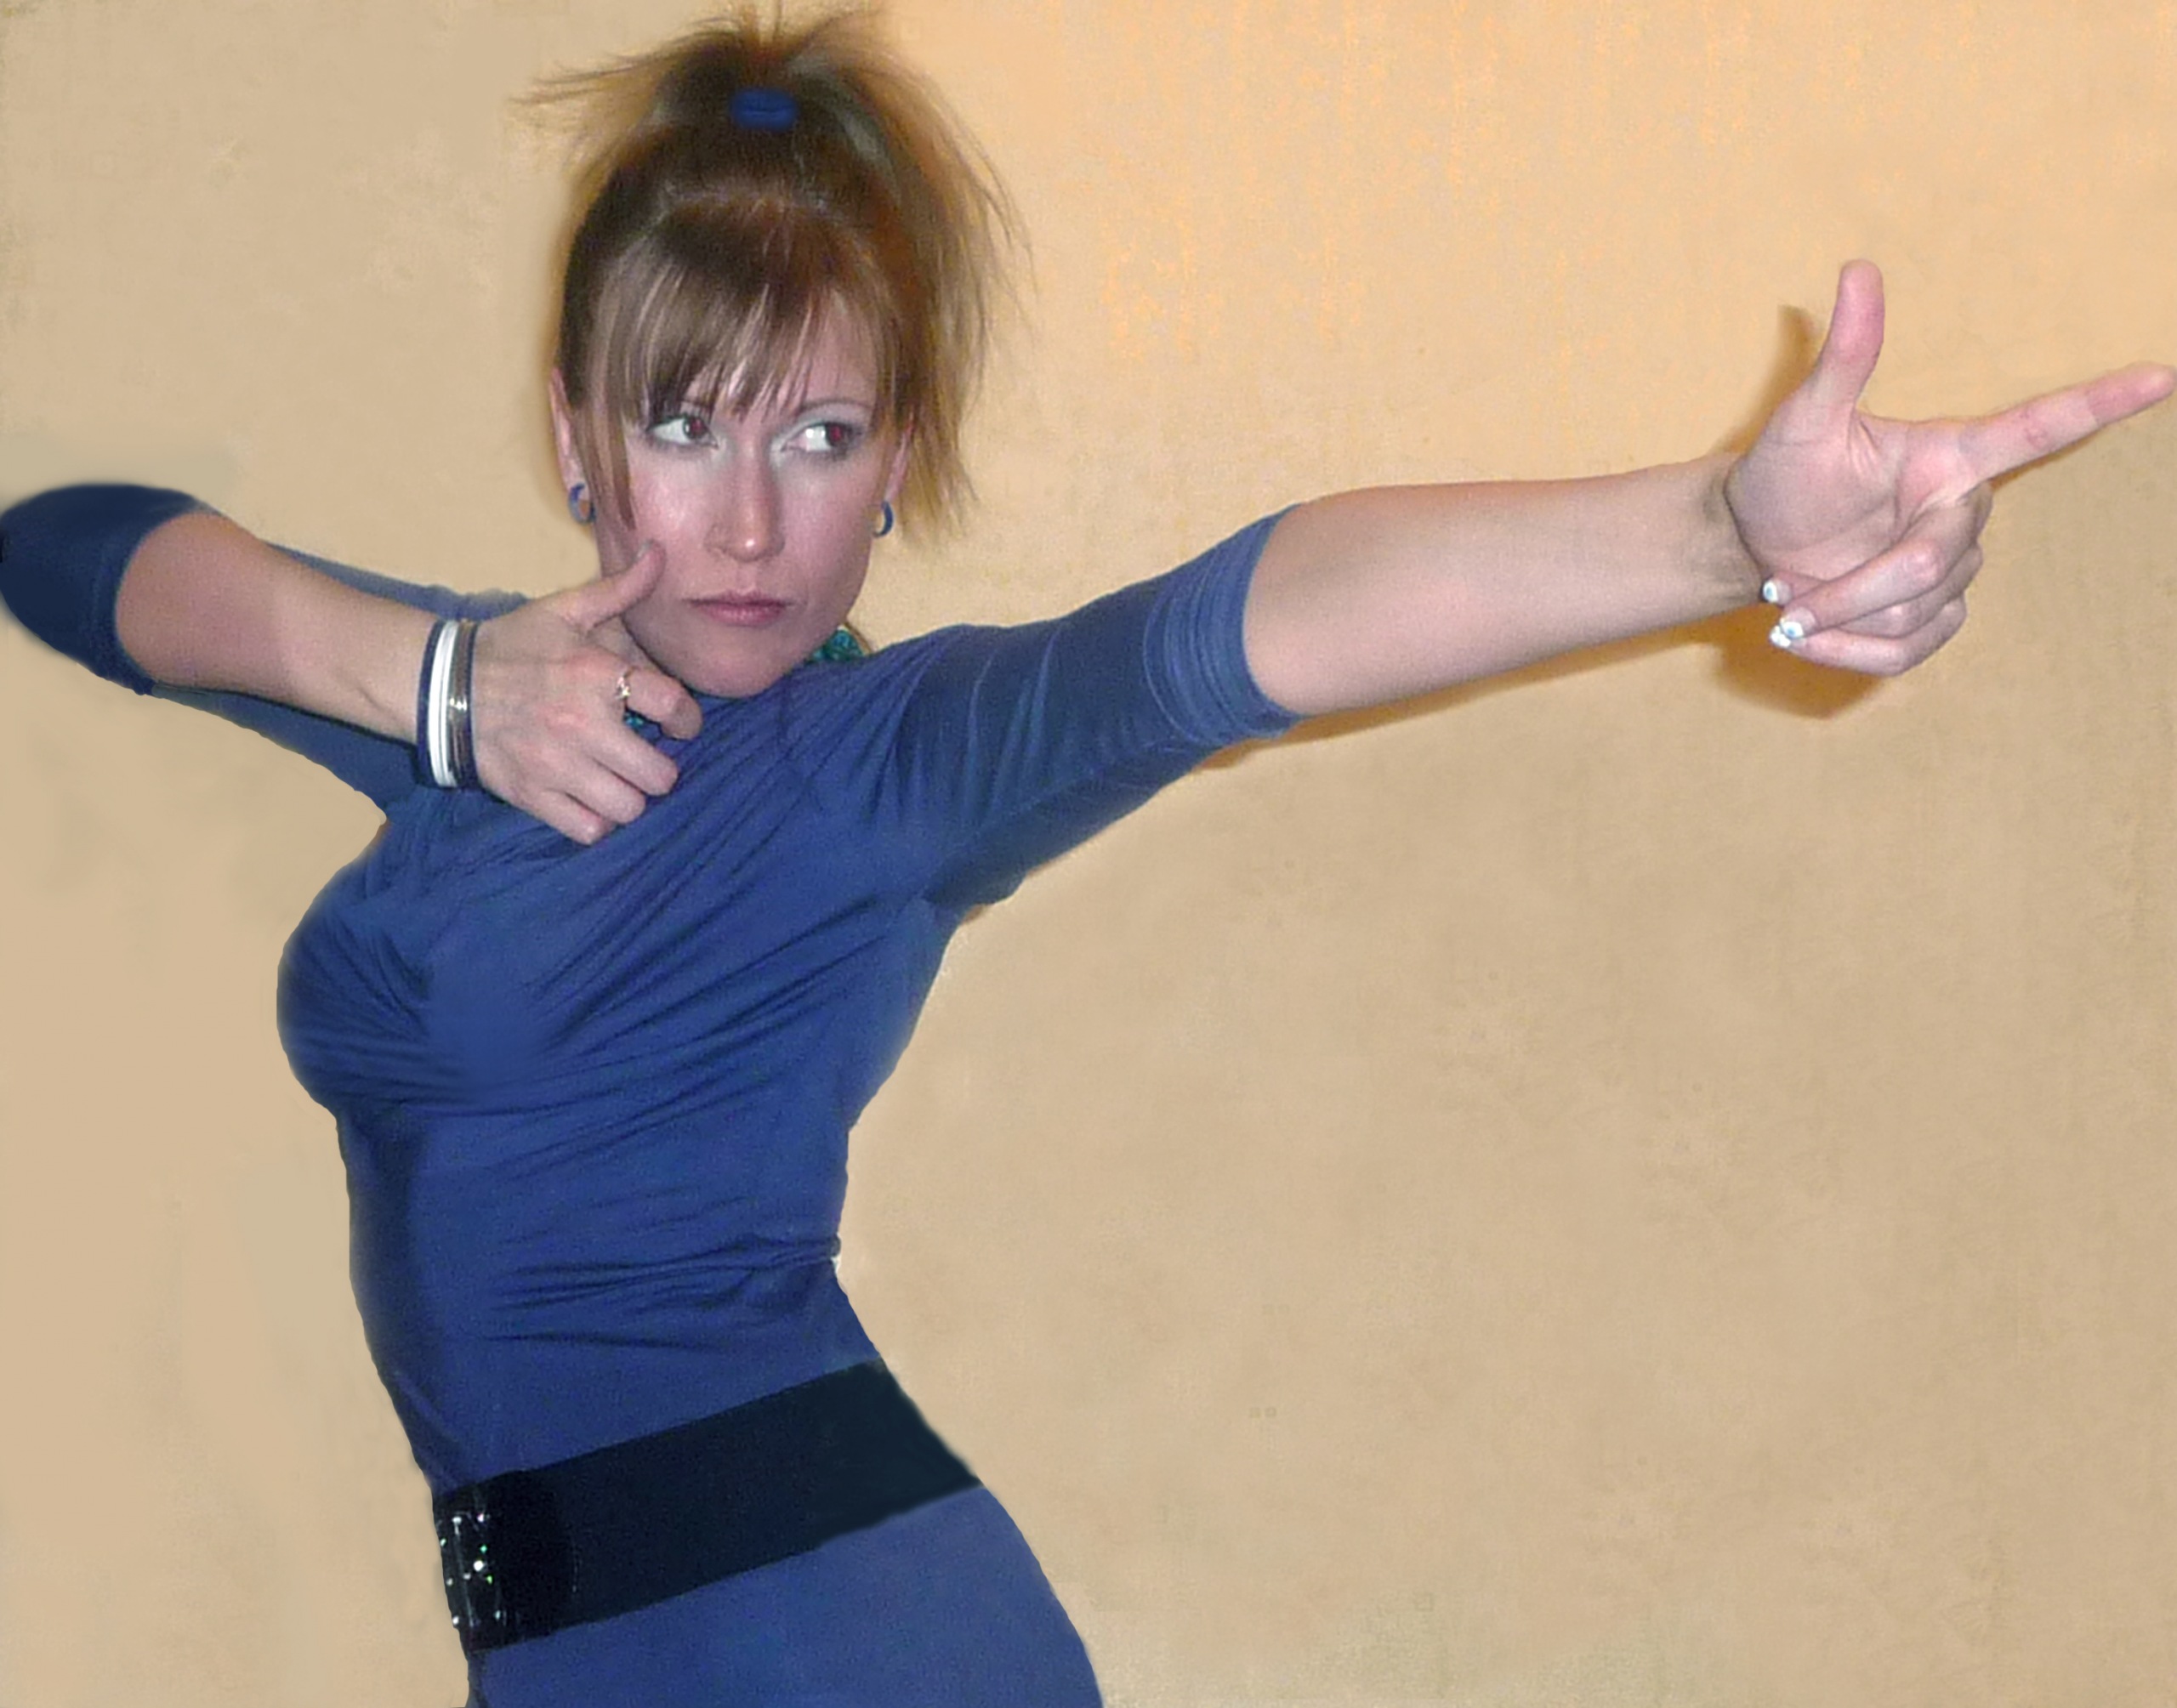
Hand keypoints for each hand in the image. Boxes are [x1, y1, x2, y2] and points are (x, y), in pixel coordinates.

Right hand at [470, 544, 702, 842]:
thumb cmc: (512, 646)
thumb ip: (619, 589)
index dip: (688, 719)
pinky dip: (596, 821)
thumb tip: (659, 553)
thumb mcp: (564, 610)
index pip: (673, 706)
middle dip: (660, 769)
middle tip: (647, 759)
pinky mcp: (532, 795)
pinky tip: (591, 801)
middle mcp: (582, 724)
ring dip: (630, 798)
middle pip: (658, 775)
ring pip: (628, 808)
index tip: (679, 722)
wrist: (441, 683)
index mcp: (596, 675)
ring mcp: (556, 765)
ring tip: (619, 781)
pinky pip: (589, 830)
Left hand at [1724, 261, 2174, 673]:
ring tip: (1793, 606)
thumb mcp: (1804, 419)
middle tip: (1785, 594)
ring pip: (1915, 614)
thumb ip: (1844, 357)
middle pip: (1930, 565)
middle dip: (1851, 587)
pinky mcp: (1932, 620)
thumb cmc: (1781, 475)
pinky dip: (1847, 655)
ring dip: (1840, 621)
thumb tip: (1858, 268)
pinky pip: (1905, 653)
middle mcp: (1961, 511)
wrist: (1752, 546)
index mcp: (1948, 458)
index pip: (2038, 428)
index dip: (2099, 404)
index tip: (2161, 375)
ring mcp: (1951, 570)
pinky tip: (1811, 639)